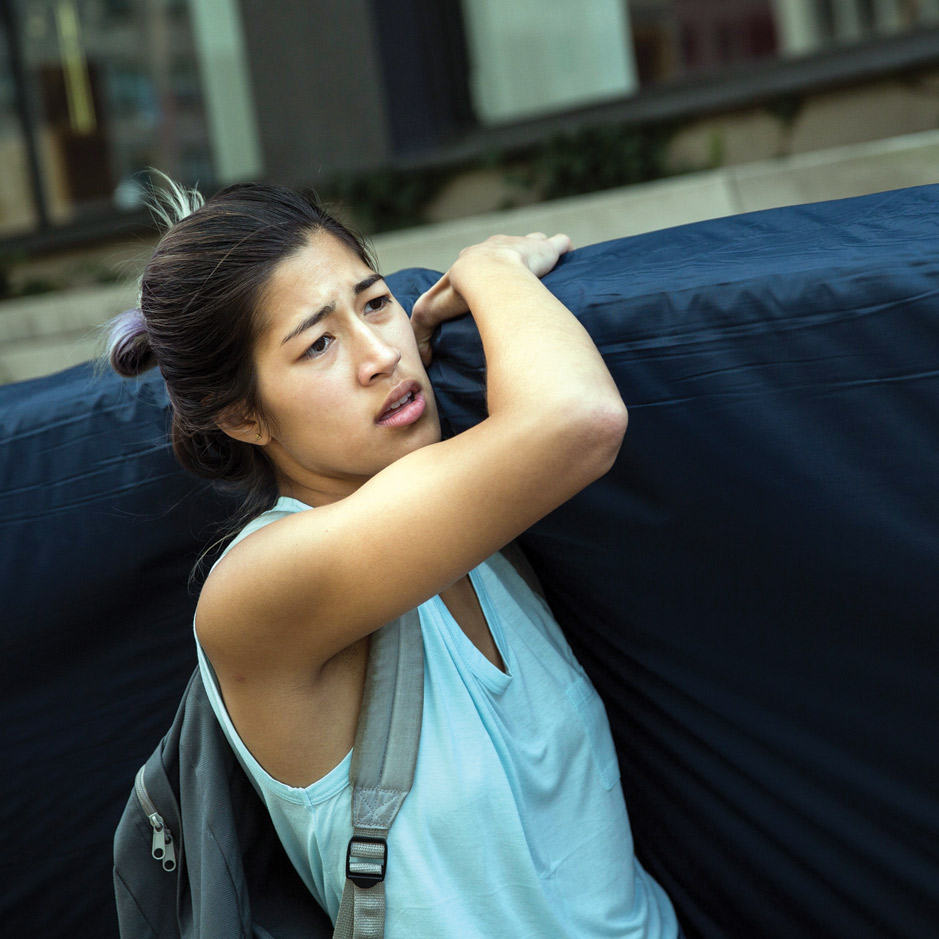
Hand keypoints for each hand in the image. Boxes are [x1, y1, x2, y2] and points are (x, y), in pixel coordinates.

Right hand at [411, 232, 571, 365]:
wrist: (488, 275)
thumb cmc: (461, 291)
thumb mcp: (431, 310)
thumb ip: (422, 329)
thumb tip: (425, 358)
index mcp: (473, 257)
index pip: (474, 260)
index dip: (479, 271)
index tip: (485, 287)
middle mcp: (498, 246)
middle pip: (504, 249)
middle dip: (509, 258)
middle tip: (517, 280)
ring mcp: (523, 244)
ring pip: (531, 243)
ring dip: (536, 253)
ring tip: (543, 270)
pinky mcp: (547, 249)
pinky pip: (559, 244)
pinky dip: (561, 249)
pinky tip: (565, 257)